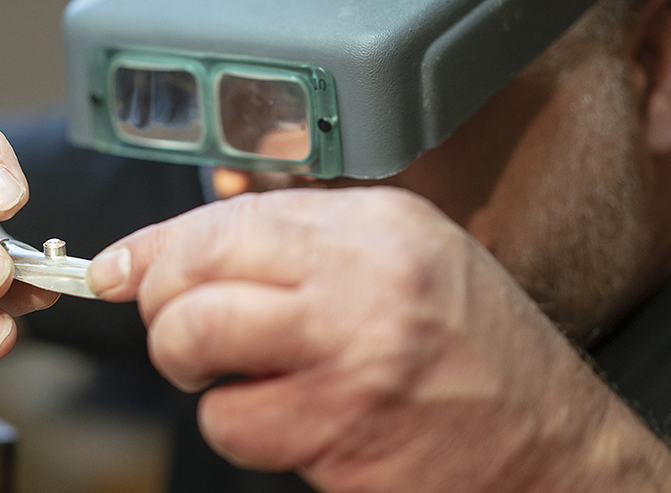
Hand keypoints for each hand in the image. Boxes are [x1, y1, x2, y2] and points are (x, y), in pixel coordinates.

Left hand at [88, 188, 670, 491]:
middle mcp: (363, 275)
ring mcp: (350, 353)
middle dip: (163, 306)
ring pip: (193, 341)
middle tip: (183, 331)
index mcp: (379, 224)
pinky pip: (230, 423)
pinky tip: (290, 424)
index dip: (155, 248)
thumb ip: (301, 248)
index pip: (227, 216)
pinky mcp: (337, 429)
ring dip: (194, 369)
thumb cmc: (476, 359)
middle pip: (194, 269)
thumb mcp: (406, 266)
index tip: (117, 271)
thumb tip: (174, 253)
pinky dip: (239, 429)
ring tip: (240, 378)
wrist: (553, 452)